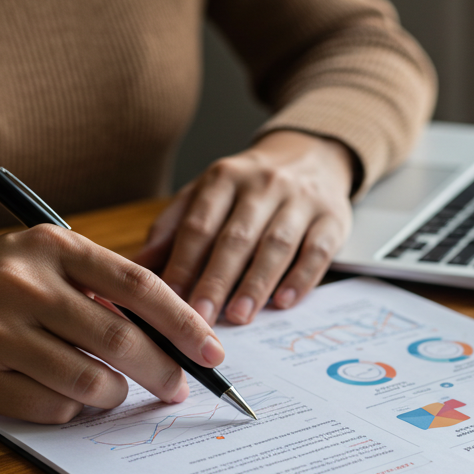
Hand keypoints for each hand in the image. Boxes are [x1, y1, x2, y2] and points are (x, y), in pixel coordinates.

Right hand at [0, 225, 224, 423]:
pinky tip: (69, 396)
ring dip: (115, 396)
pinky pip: (51, 407)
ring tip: (116, 392)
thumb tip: (169, 335)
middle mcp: (23, 286)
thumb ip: (96, 285)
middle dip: (162, 372)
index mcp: (49, 246)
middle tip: (177, 388)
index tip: (212, 352)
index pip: (138, 287)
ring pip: (90, 382)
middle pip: (120, 341)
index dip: (183, 324)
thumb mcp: (39, 257)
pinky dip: (73, 409)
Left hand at [134, 130, 354, 324]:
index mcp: (224, 177)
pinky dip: (301, 278)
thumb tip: (141, 266)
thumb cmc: (248, 188)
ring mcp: (301, 200)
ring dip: (256, 283)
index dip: (184, 264)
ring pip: (276, 244)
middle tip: (200, 317)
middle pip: (236, 237)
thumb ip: (174, 228)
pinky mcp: (333, 218)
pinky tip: (283, 302)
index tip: (169, 300)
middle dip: (216, 280)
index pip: (199, 225)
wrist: (311, 156)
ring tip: (238, 316)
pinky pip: (317, 250)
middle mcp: (263, 184)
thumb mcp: (206, 194)